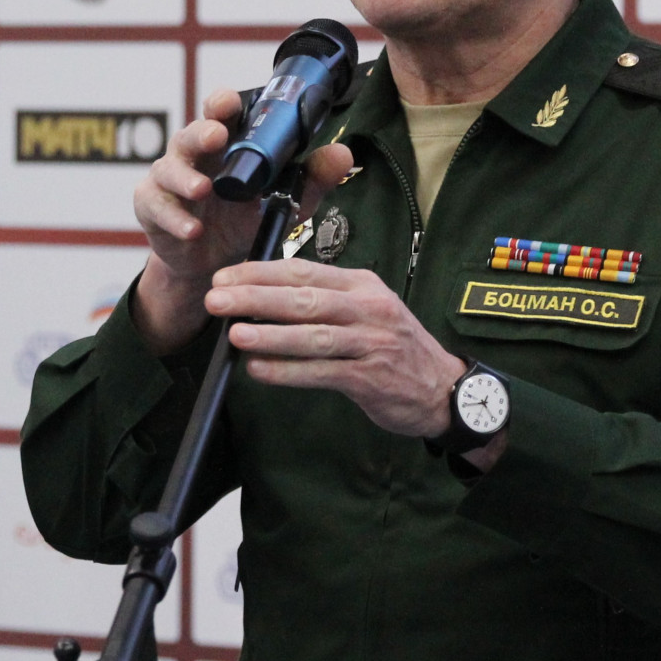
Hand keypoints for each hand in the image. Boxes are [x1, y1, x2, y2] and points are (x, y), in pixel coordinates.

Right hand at [132, 88, 353, 353]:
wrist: (214, 262)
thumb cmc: (245, 218)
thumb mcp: (284, 200)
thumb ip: (311, 178)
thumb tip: (344, 155)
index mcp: (225, 145)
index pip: (220, 113)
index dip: (222, 104)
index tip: (230, 103)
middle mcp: (194, 156)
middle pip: (191, 134)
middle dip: (202, 133)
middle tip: (217, 137)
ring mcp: (168, 179)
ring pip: (168, 168)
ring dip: (185, 178)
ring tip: (202, 189)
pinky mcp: (151, 207)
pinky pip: (156, 207)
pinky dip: (174, 218)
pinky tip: (192, 230)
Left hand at [205, 259, 467, 438]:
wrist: (443, 388)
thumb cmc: (395, 347)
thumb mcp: (368, 310)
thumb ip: (325, 301)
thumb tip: (264, 298)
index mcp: (363, 285)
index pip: (304, 272)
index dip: (260, 273)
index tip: (225, 277)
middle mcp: (369, 309)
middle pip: (305, 299)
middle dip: (256, 298)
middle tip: (217, 300)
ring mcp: (372, 343)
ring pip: (314, 335)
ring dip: (271, 335)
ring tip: (235, 333)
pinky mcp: (371, 378)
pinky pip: (322, 373)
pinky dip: (289, 372)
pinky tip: (260, 370)